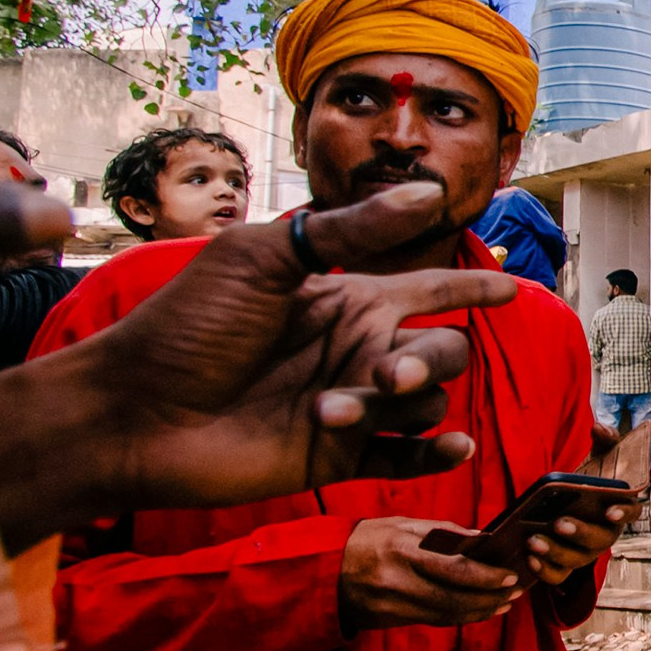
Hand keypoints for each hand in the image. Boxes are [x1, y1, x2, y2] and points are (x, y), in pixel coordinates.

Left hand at [0, 184, 519, 545]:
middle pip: (444, 352)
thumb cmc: (187, 324)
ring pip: (427, 405)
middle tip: (383, 377)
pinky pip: (408, 458)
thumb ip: (346, 231)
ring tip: (330, 414)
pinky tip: (448, 448)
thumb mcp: (262, 258)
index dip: (475, 285)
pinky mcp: (338, 458)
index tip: (515, 286)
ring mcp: (352, 406)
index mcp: (348, 298)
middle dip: (432, 361)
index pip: (432, 286)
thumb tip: (425, 192)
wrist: (135, 411)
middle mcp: (358, 350)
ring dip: (399, 409)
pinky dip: (435, 455)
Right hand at [338, 517, 524, 631]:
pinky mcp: (388, 621)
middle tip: (515, 593)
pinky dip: (459, 617)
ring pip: (446, 615)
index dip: (485, 576)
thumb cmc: (365, 540)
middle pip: (454, 598)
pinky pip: (432, 620)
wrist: (319, 570)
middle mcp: (397, 581)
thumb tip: (482, 540)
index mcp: (401, 550)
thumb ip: (442, 532)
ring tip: (503, 604)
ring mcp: (392, 606)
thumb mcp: (400, 525)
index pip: (454, 568)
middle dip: (490, 598)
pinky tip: (478, 611)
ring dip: (479, 611)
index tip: (509, 575)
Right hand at [513, 507, 627, 586]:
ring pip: (598, 539)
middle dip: (553, 550)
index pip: (558, 574)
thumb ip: (534, 525)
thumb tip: (516, 527)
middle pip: (577, 558)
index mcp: (571, 557)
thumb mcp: (545, 516)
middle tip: (533, 540)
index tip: (527, 558)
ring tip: (559, 523)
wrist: (596, 483)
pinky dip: (622, 512)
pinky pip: (630, 514)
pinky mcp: (628, 510)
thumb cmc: (564, 502)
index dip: (543, 570)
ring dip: (579, 532)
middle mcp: (593, 549)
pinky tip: (610, 511)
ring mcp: (611, 531)